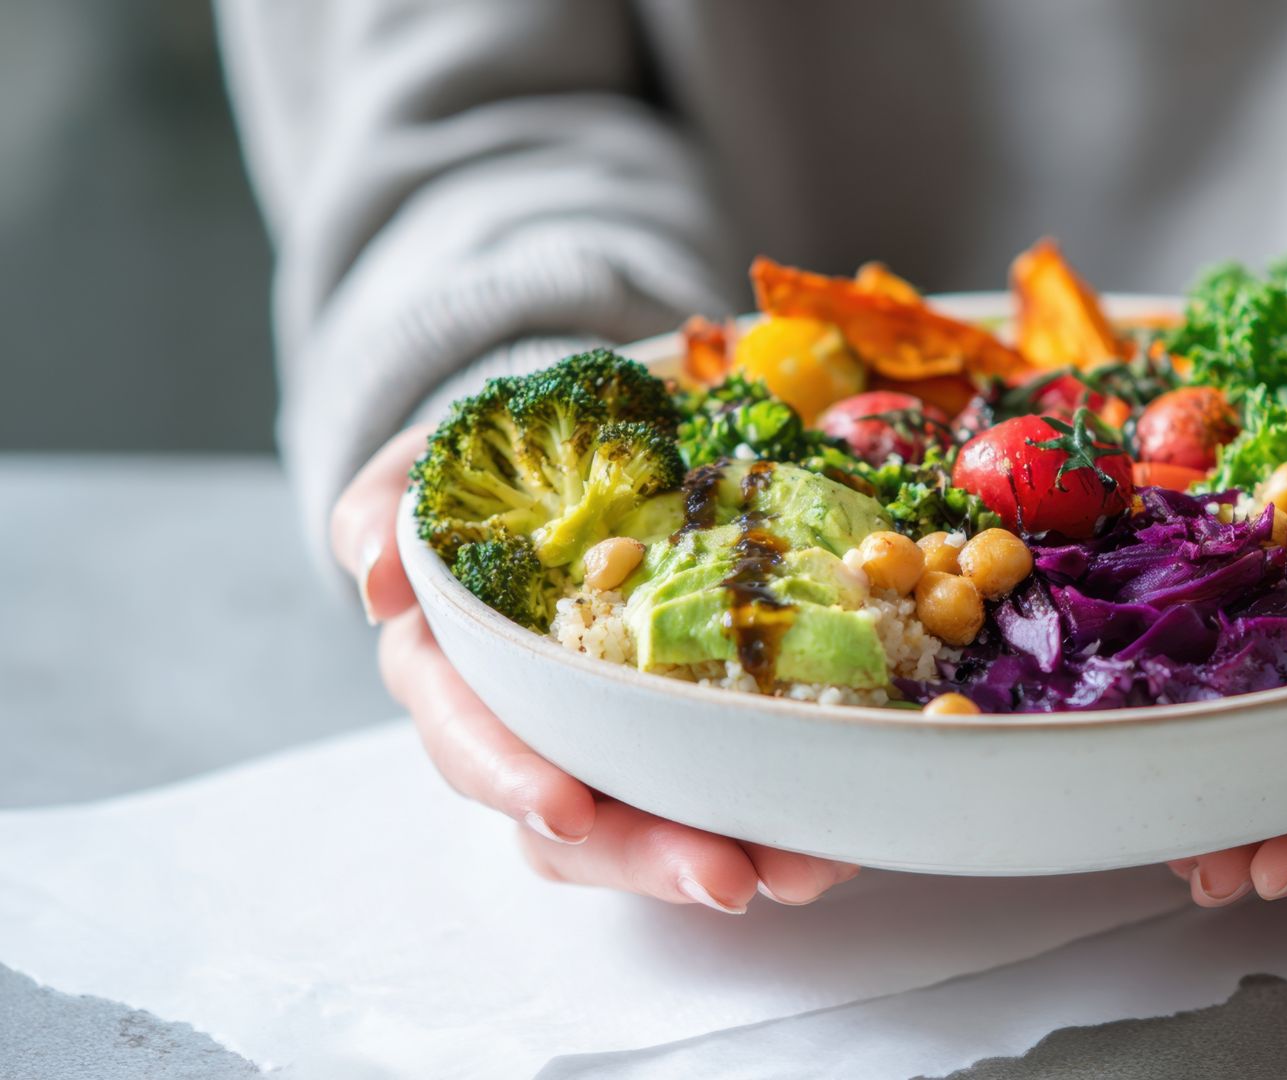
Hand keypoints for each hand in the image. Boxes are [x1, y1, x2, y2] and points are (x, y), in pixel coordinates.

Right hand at [332, 425, 859, 911]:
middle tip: (728, 877)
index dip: (514, 779)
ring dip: (733, 856)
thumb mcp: (435, 464)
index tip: (568, 809)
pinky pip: (734, 792)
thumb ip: (388, 504)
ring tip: (806, 868)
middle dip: (649, 857)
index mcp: (459, 673)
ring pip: (658, 829)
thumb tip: (375, 581)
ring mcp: (616, 741)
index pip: (474, 743)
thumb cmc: (504, 465)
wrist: (595, 447)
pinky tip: (840, 834)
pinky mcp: (693, 734)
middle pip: (578, 825)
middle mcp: (536, 726)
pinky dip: (788, 817)